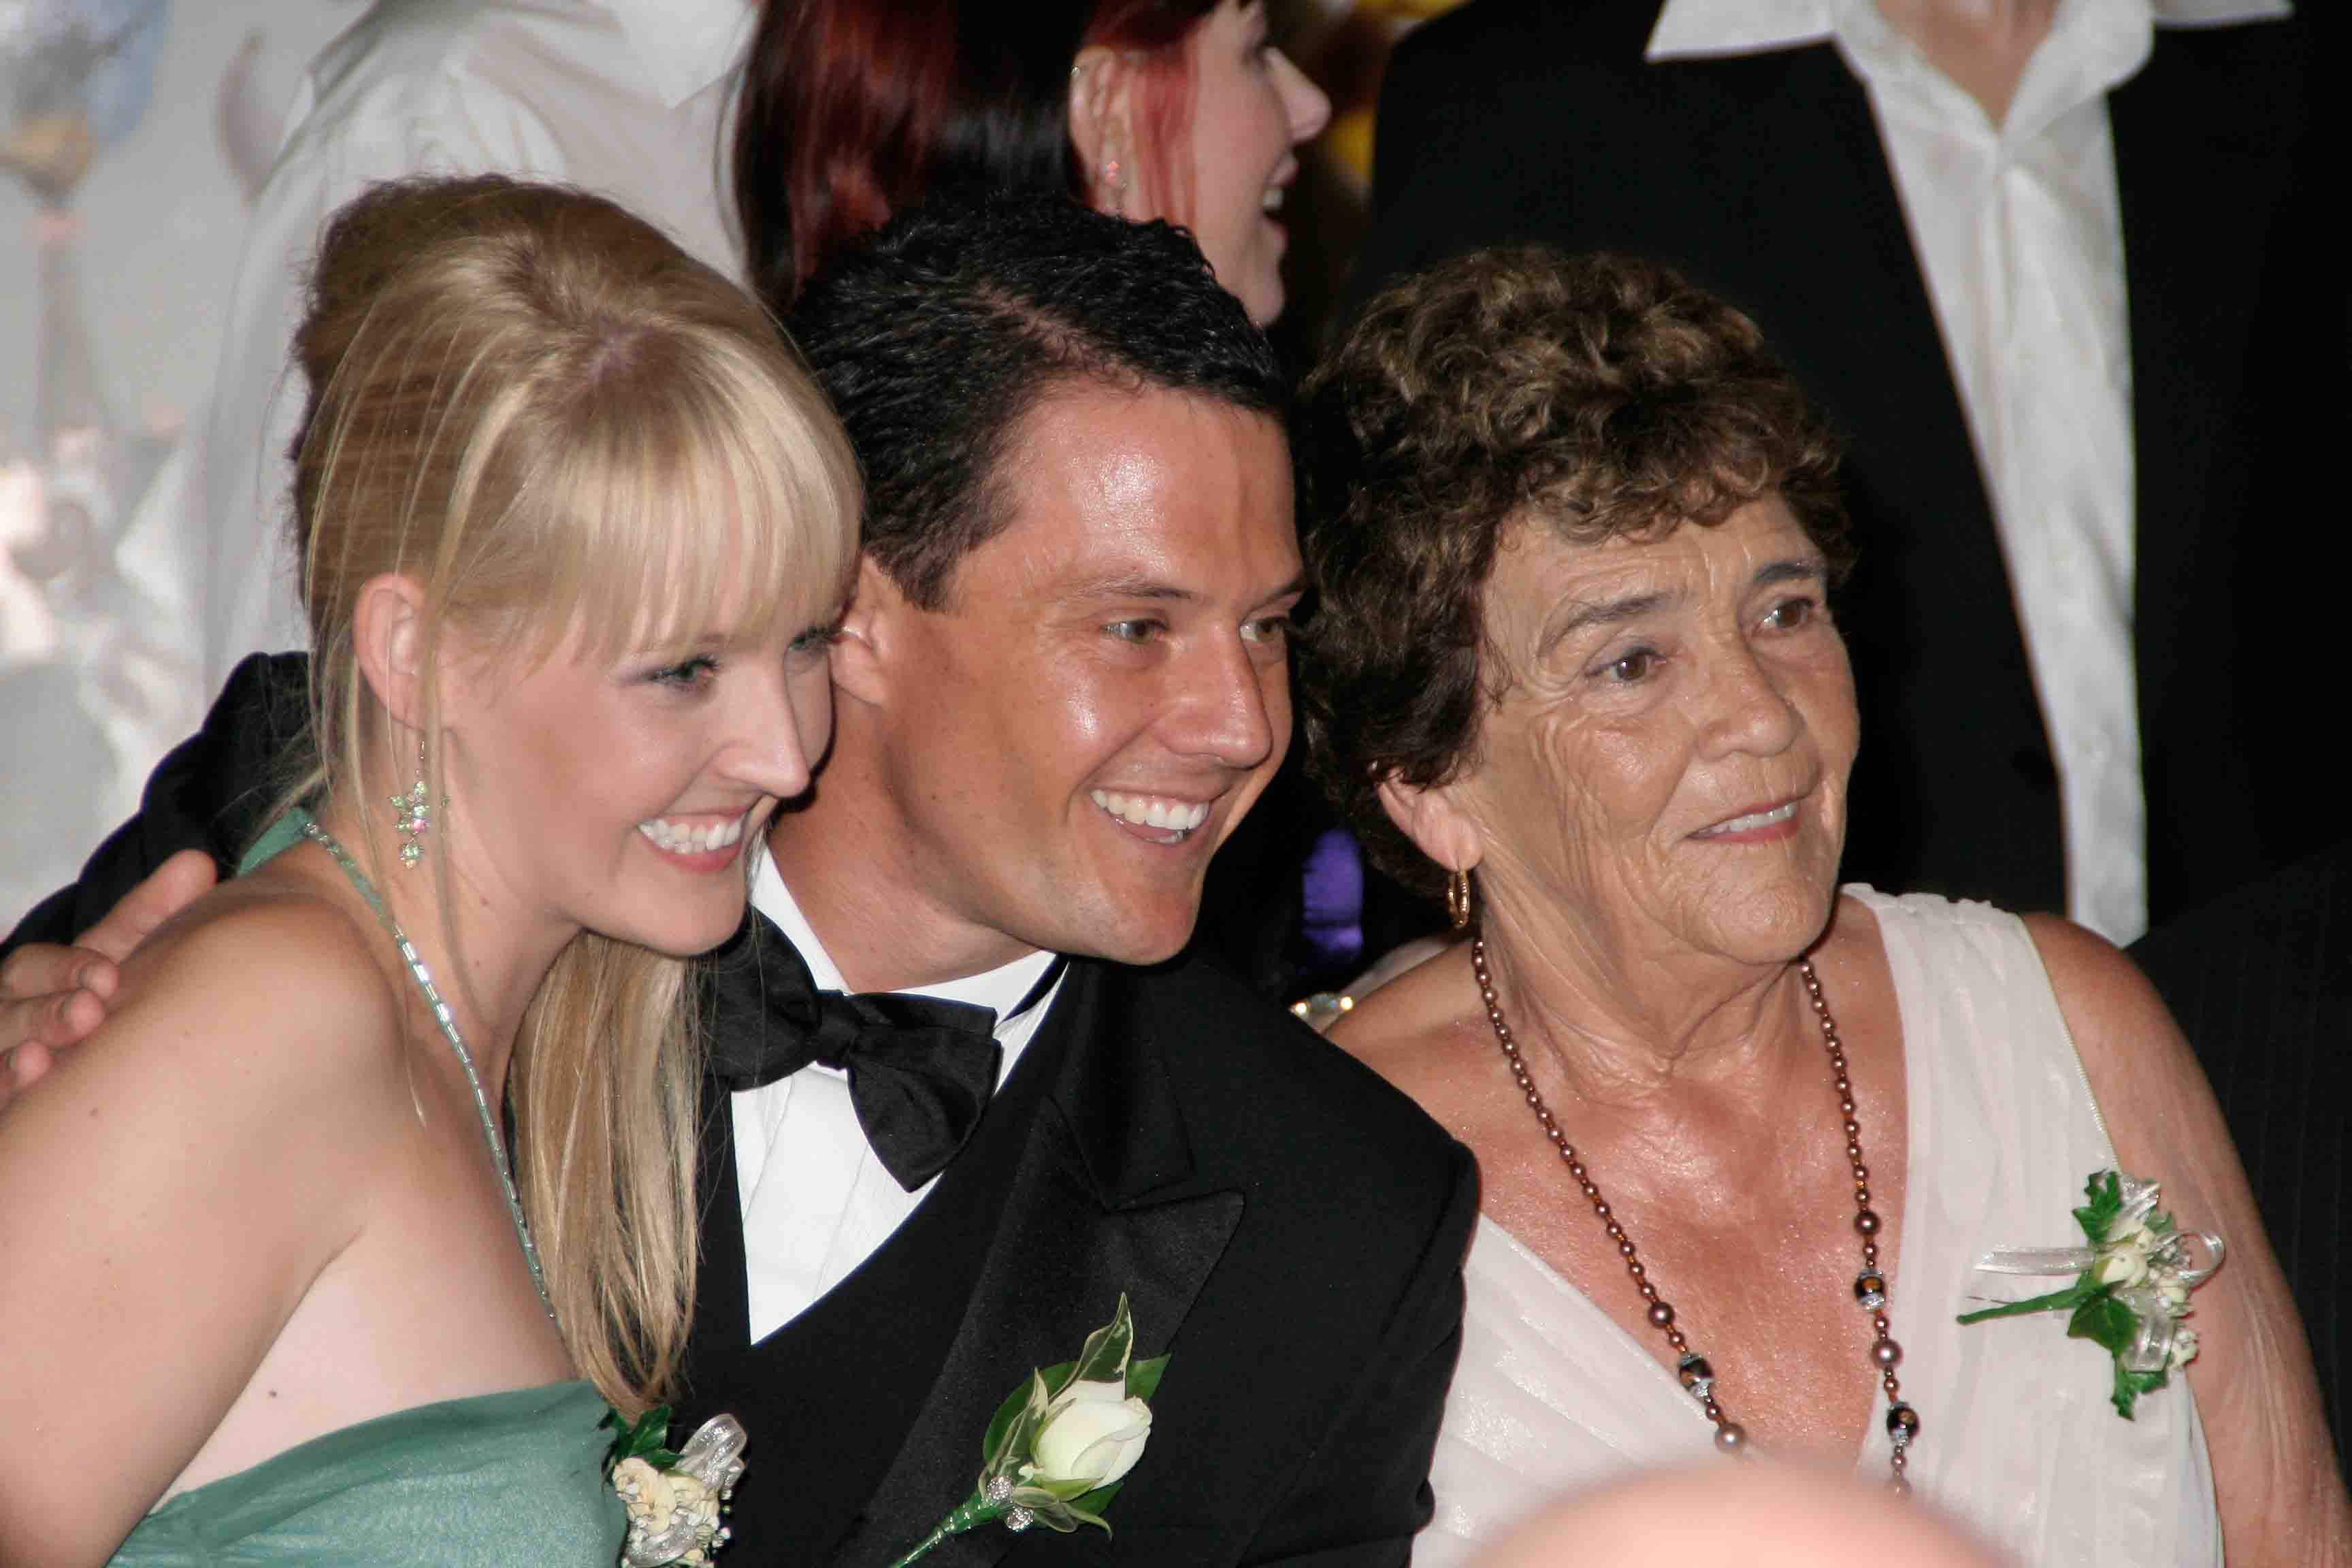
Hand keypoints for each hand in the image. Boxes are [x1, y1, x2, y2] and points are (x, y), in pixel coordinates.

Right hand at [0, 851, 216, 1108]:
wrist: (65, 1080)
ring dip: (32, 1045)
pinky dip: (11, 1085)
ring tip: (61, 1046)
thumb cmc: (95, 1005)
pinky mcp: (3, 1097)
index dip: (69, 967)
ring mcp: (2, 1052)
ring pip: (2, 1048)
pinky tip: (34, 1075)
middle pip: (15, 1003)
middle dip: (52, 1007)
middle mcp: (10, 1012)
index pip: (40, 964)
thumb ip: (150, 915)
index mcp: (38, 979)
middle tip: (91, 1012)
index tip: (107, 975)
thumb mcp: (117, 959)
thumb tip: (198, 861)